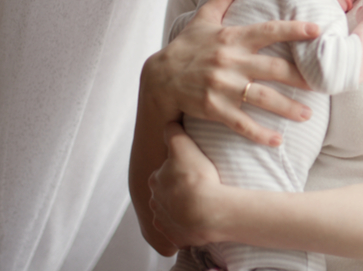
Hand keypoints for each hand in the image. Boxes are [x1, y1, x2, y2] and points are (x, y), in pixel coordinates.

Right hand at [143, 0, 319, 145]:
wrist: (158, 80)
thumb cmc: (186, 47)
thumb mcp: (204, 19)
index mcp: (232, 38)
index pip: (268, 31)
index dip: (293, 30)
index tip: (317, 31)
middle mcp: (230, 62)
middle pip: (273, 69)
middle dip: (300, 77)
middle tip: (324, 84)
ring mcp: (222, 87)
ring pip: (262, 99)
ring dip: (287, 108)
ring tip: (308, 115)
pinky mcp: (213, 108)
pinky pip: (241, 123)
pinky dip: (259, 134)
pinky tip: (278, 141)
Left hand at [148, 123, 224, 248]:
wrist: (206, 210)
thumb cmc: (195, 177)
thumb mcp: (183, 145)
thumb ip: (174, 132)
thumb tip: (168, 124)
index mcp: (155, 181)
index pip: (163, 173)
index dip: (177, 171)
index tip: (190, 171)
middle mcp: (155, 203)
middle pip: (166, 195)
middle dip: (177, 193)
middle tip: (198, 188)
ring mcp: (166, 223)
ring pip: (172, 215)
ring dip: (182, 212)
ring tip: (202, 206)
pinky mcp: (178, 238)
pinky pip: (182, 233)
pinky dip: (189, 229)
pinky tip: (203, 221)